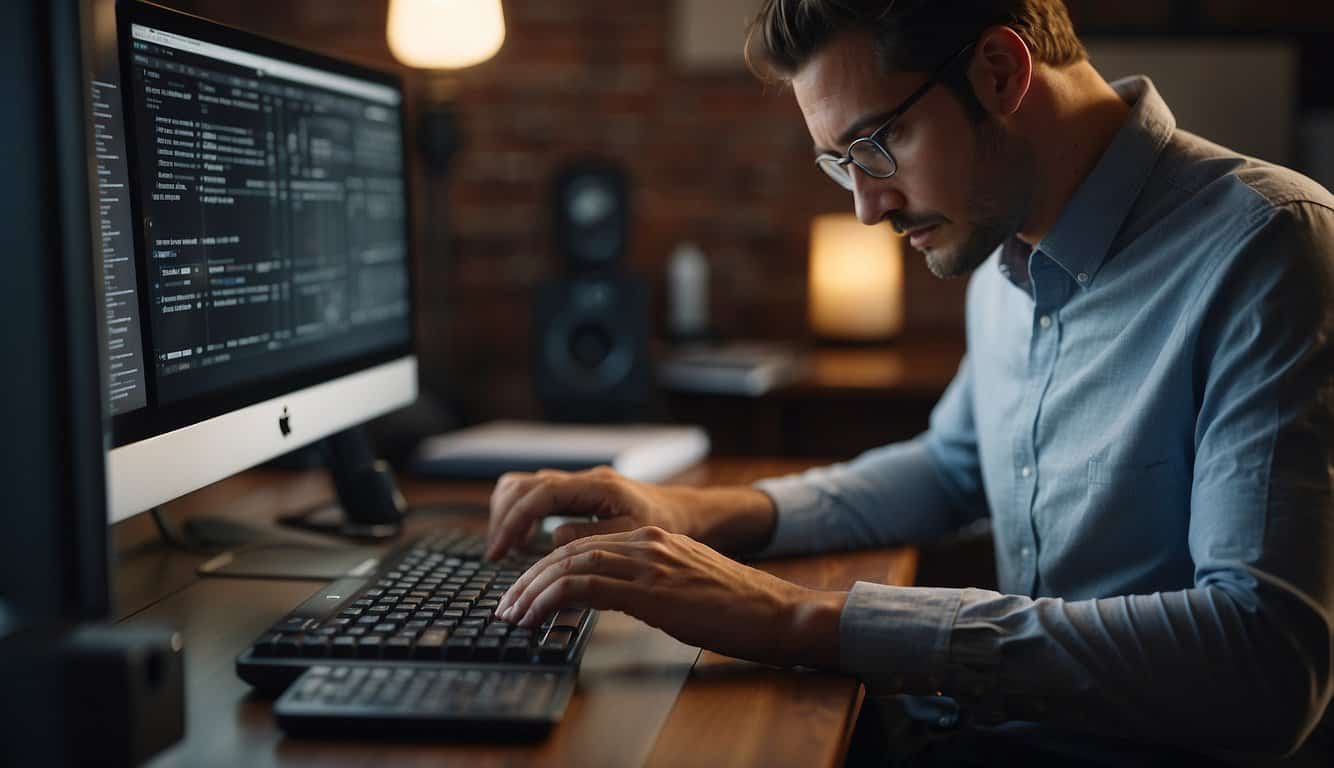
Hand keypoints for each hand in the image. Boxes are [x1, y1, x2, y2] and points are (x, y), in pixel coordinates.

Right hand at [486, 466, 691, 560]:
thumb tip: (552, 538)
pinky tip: (525, 539)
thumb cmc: (664, 527)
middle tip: (497, 553)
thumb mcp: (632, 539)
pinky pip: (535, 495)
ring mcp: (577, 483)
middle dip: (502, 518)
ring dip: (507, 514)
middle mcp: (582, 479)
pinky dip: (520, 513)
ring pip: (523, 485)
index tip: (500, 552)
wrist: (682, 512)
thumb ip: (591, 538)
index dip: (513, 522)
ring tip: (507, 547)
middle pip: (521, 484)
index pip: (539, 495)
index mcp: (597, 487)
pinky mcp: (575, 492)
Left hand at [494, 526, 846, 667]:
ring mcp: (648, 562)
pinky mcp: (650, 589)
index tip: (525, 594)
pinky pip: (586, 587)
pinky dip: (552, 600)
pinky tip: (537, 616)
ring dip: (533, 592)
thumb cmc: (734, 608)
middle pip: (568, 551)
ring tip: (513, 616)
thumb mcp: (681, 587)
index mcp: (653, 539)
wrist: (774, 612)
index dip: (546, 569)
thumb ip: (645, 583)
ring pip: (570, 566)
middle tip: (506, 606)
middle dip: (529, 580)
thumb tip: (608, 597)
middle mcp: (646, 542)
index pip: (583, 546)